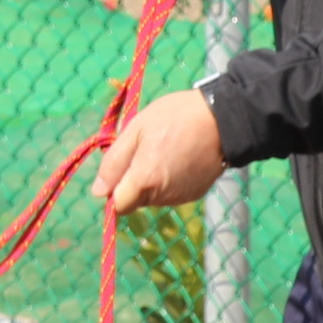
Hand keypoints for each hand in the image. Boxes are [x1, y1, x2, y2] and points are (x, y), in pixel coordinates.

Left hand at [98, 88, 225, 217]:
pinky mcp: (196, 194)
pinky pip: (172, 194)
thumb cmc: (176, 117)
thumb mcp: (137, 129)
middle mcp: (162, 196)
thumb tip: (98, 191)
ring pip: (154, 198)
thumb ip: (115, 162)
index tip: (121, 169)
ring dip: (152, 181)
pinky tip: (180, 159)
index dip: (115, 190)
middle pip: (136, 201)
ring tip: (166, 151)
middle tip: (146, 151)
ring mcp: (181, 197)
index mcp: (144, 180)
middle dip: (134, 183)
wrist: (224, 119)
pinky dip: (171, 181)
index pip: (118, 205)